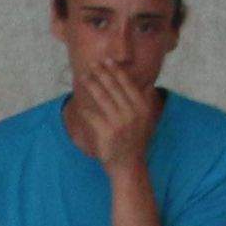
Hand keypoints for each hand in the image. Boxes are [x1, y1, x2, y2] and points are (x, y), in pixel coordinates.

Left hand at [68, 55, 157, 169]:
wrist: (129, 165)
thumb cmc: (135, 140)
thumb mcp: (145, 119)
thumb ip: (145, 101)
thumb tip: (147, 84)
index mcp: (142, 107)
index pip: (127, 84)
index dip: (116, 71)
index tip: (107, 60)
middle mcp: (133, 113)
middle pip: (114, 88)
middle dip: (102, 74)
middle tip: (93, 63)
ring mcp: (120, 123)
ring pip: (102, 99)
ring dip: (92, 85)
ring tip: (84, 76)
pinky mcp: (107, 133)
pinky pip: (93, 116)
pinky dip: (85, 109)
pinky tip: (78, 102)